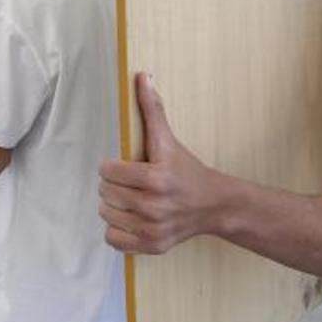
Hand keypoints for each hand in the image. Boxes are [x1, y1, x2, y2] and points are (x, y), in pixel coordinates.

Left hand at [98, 72, 223, 253]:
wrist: (215, 206)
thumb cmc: (187, 170)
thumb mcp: (169, 140)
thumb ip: (152, 109)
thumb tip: (142, 76)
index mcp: (155, 178)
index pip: (108, 171)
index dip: (111, 166)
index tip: (122, 166)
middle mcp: (153, 206)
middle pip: (105, 192)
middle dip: (112, 184)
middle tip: (126, 182)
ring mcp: (153, 229)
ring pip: (106, 215)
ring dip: (112, 206)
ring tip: (127, 198)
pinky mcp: (153, 245)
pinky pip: (114, 240)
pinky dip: (116, 231)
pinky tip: (129, 218)